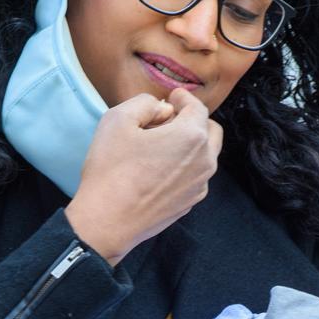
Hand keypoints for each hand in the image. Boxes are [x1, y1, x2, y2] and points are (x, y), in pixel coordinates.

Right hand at [64, 89, 222, 265]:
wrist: (107, 221)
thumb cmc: (111, 169)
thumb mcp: (118, 120)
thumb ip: (145, 103)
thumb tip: (162, 109)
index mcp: (191, 136)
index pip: (197, 107)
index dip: (183, 98)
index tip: (172, 97)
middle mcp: (204, 161)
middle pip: (210, 130)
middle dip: (192, 120)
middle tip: (168, 120)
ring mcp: (200, 185)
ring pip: (206, 155)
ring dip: (190, 144)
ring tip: (161, 146)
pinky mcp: (191, 203)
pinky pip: (195, 176)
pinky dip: (185, 166)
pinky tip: (159, 170)